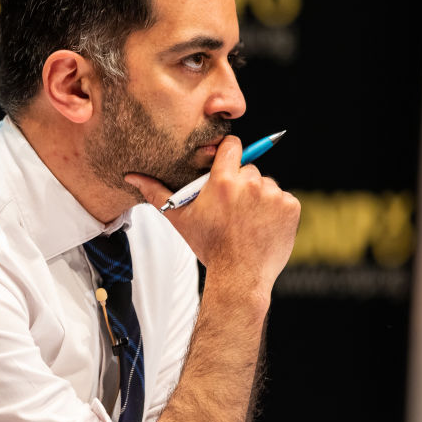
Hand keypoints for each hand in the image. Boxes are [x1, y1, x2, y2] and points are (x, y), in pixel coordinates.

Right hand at [125, 135, 299, 296]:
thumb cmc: (208, 246)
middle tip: (233, 208)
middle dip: (242, 183)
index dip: (229, 153)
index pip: (233, 145)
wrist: (239, 276)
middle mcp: (250, 183)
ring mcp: (273, 195)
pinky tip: (264, 226)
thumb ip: (155, 192)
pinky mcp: (291, 207)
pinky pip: (284, 199)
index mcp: (222, 181)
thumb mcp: (179, 218)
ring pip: (267, 185)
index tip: (226, 166)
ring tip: (248, 220)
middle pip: (249, 168)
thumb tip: (131, 176)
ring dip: (260, 197)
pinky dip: (277, 210)